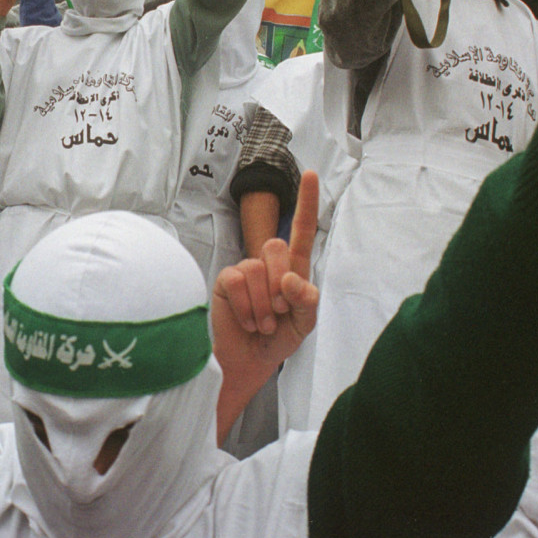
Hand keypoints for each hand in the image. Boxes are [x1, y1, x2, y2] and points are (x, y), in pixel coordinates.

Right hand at [212, 171, 318, 375]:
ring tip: (262, 323)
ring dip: (264, 305)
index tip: (311, 174)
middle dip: (281, 285)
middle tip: (278, 313)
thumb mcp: (303, 324)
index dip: (307, 202)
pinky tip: (246, 321)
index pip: (302, 231)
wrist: (248, 363)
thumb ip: (306, 302)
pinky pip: (239, 281)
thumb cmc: (276, 341)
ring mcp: (245, 270)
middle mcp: (268, 265)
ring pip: (258, 268)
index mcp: (293, 270)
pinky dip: (247, 308)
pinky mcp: (227, 280)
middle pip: (278, 247)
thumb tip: (292, 280)